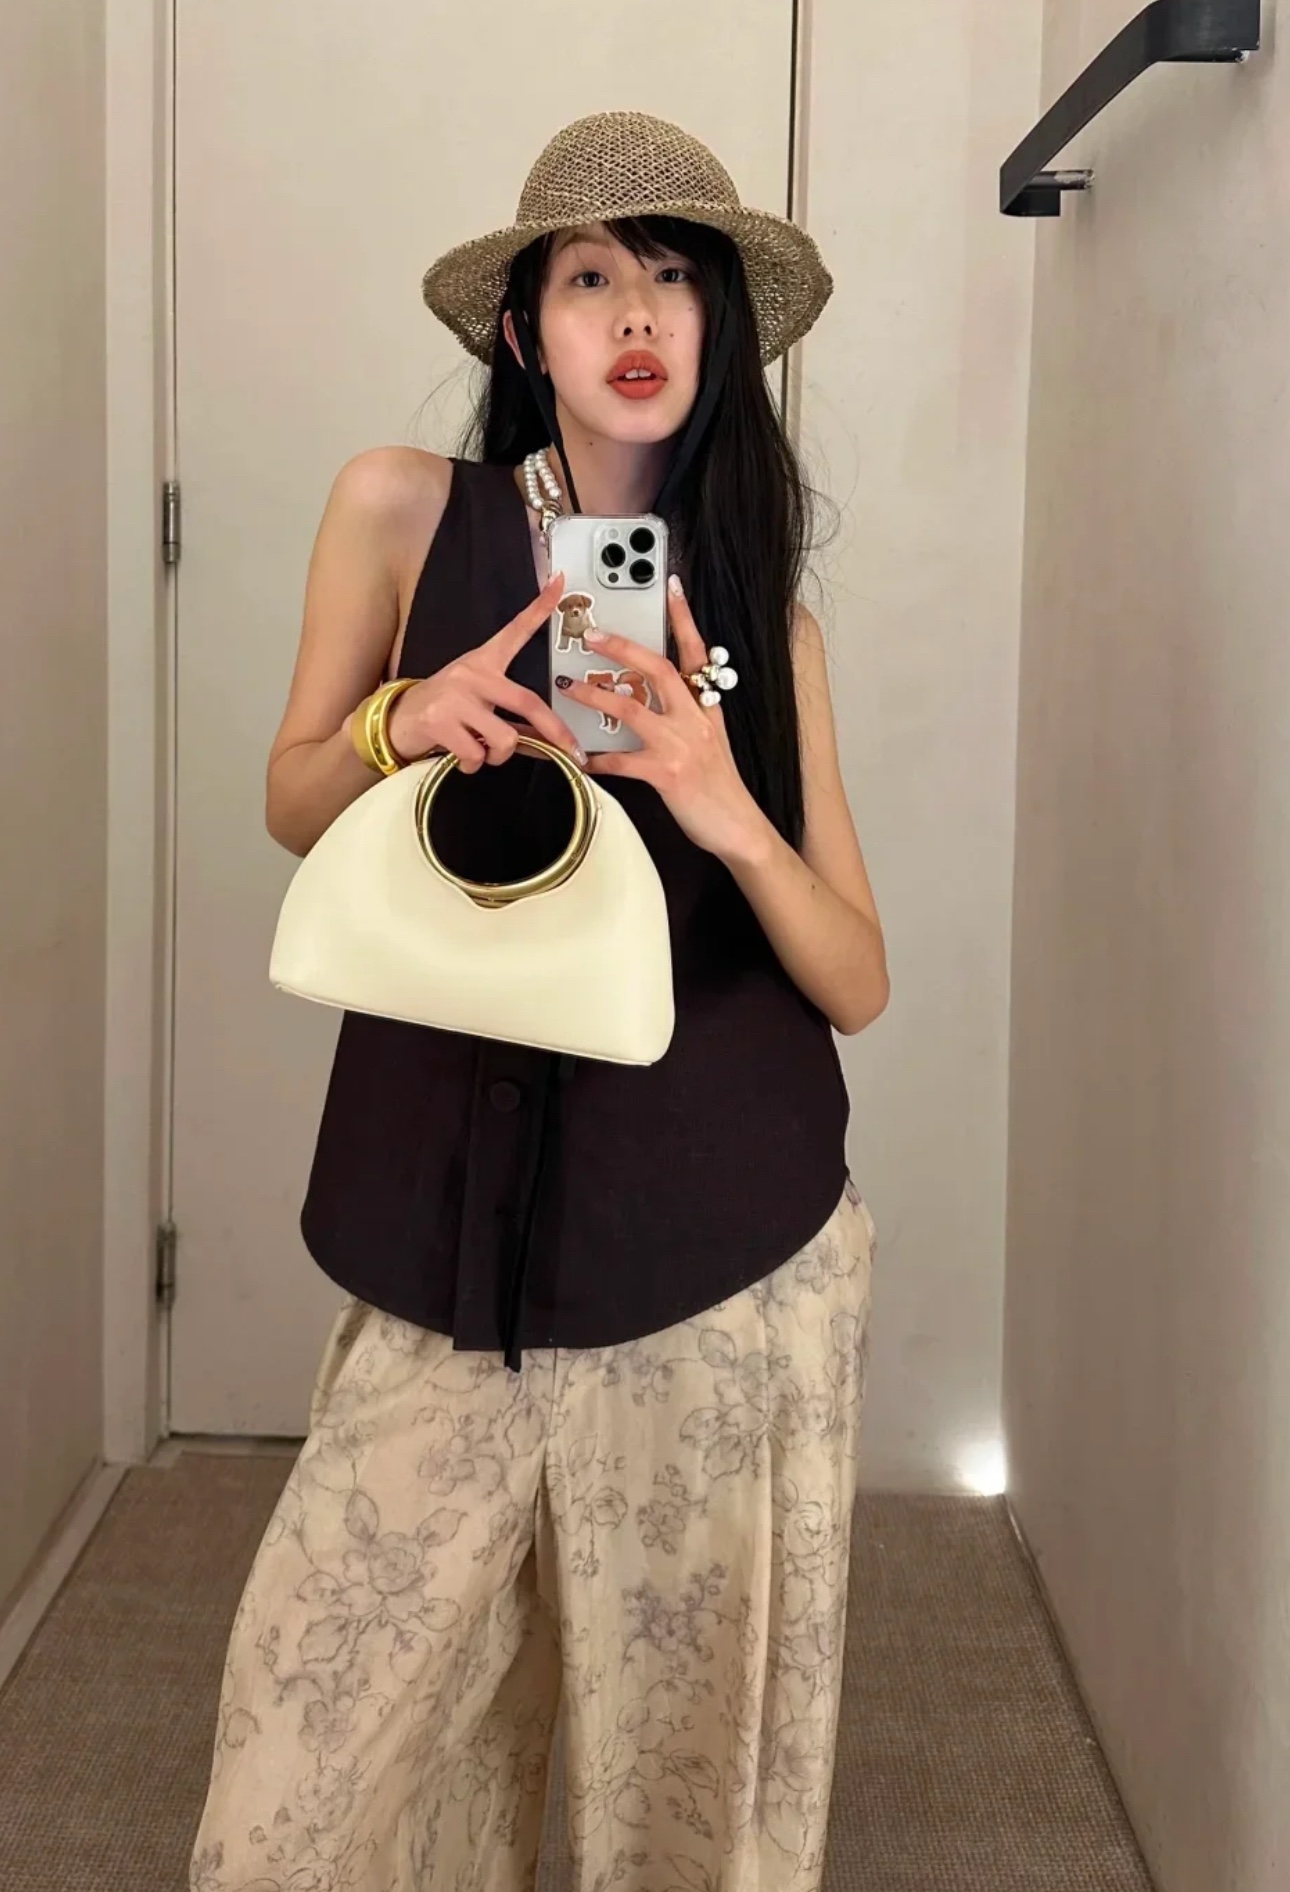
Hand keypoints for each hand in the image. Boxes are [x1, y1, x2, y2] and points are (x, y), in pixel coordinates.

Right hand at [382, 572, 586, 773]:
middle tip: (569, 751)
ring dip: (498, 755)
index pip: (515, 630)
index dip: (539, 607)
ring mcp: (456, 697)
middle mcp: (472, 674)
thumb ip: (510, 714)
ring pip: (504, 738)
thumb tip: (547, 742)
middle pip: (527, 702)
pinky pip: (476, 754)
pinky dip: (473, 764)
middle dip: (554, 733)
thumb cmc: (444, 708)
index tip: (559, 581)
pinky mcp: (440, 721)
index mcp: (484, 662)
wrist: (397, 719)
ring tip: (481, 750)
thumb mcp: (477, 700)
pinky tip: (461, 756)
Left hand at [554, 575, 771, 863]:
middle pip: (658, 669)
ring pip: (632, 708)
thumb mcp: (711, 740)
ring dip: (596, 695)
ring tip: (568, 687)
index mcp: (705, 708)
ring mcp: (681, 745)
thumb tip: (647, 694)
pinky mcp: (666, 774)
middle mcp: (695, 719)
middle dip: (623, 648)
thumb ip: (686, 715)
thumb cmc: (719, 785)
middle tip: (592, 636)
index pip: (696, 653)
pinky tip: (581, 759)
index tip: (671, 587)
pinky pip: (622, 761)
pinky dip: (598, 759)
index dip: (684, 618)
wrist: (737, 827)